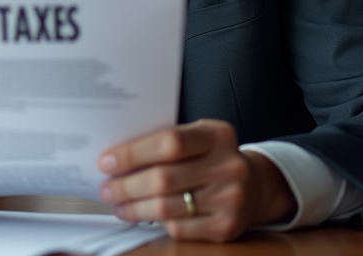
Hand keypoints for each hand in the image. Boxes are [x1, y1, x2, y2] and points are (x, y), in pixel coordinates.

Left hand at [97, 119, 296, 241]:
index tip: (106, 161)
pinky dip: (155, 223)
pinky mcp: (226, 227)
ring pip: (166, 207)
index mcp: (217, 135)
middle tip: (106, 188)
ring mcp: (230, 198)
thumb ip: (165, 142)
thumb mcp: (198, 137)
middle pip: (163, 178)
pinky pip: (179, 228)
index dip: (133, 153)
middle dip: (126, 185)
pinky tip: (140, 215)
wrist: (255, 185)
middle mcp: (228, 165)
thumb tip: (116, 158)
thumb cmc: (212, 157)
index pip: (170, 142)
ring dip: (134, 207)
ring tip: (117, 203)